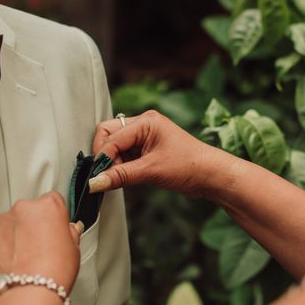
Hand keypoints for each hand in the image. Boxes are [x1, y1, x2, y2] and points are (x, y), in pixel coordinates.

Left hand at [0, 192, 83, 292]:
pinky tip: (10, 265)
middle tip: (39, 248)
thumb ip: (69, 233)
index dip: (53, 217)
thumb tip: (67, 230)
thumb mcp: (74, 249)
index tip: (53, 229)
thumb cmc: (54, 273)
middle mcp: (22, 208)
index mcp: (48, 206)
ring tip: (23, 260)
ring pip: (9, 225)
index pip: (52, 201)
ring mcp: (0, 222)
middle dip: (32, 226)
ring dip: (14, 237)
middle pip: (28, 212)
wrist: (28, 294)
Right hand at [89, 110, 217, 197]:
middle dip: (105, 156)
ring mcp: (143, 137)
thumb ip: (120, 176)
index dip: (103, 157)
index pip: (110, 136)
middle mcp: (142, 125)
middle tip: (109, 175)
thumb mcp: (151, 171)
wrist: (210, 176)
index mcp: (145, 121)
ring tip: (122, 178)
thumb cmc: (189, 166)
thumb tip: (94, 182)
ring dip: (113, 163)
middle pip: (107, 135)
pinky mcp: (145, 150)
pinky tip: (126, 177)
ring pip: (114, 146)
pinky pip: (123, 155)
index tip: (97, 178)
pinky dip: (120, 167)